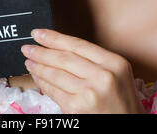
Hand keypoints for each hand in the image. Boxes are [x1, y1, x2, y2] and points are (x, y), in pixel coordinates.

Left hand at [21, 29, 144, 113]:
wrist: (129, 129)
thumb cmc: (121, 104)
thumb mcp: (117, 76)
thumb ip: (95, 62)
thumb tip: (60, 49)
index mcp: (114, 62)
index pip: (77, 44)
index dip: (55, 38)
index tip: (39, 33)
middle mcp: (104, 76)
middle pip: (64, 58)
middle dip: (42, 51)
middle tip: (27, 47)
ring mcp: (90, 92)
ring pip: (56, 74)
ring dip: (39, 67)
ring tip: (29, 61)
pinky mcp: (78, 108)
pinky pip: (54, 91)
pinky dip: (43, 83)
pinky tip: (37, 78)